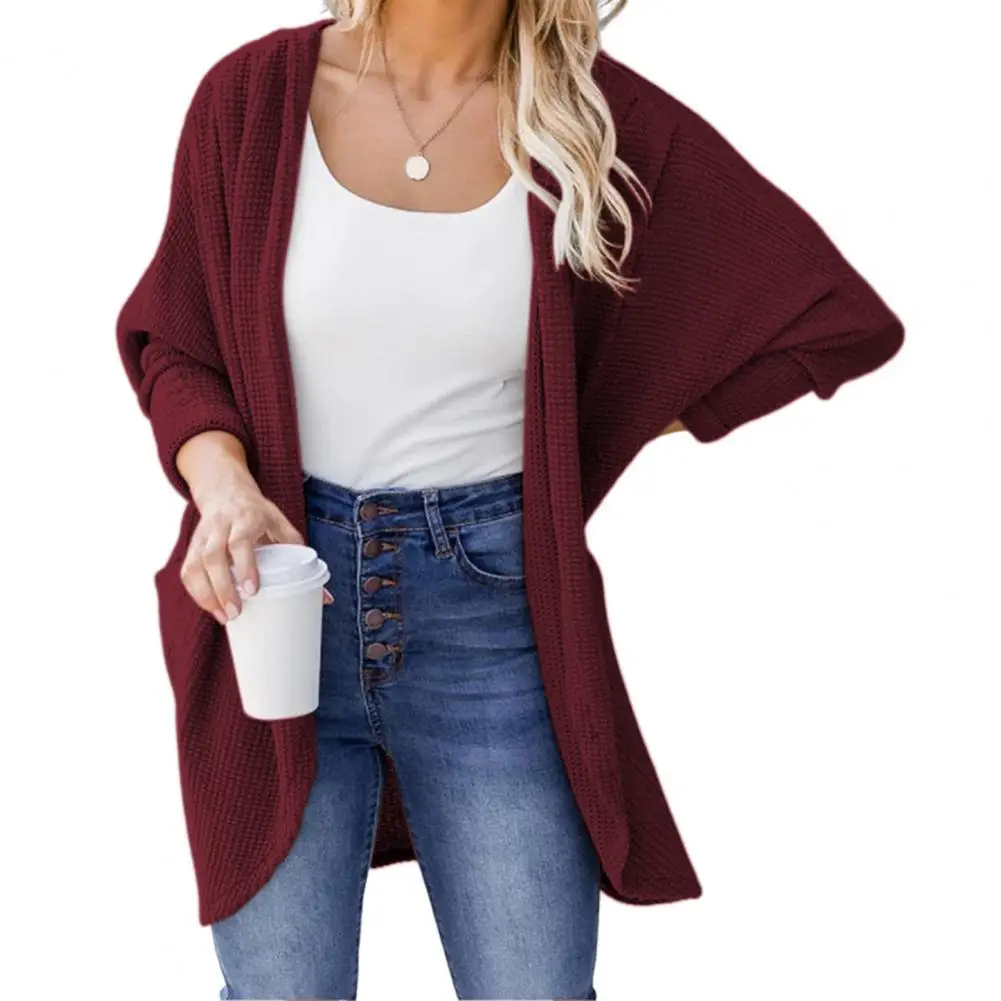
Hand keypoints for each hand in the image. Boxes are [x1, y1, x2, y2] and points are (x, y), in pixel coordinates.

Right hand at [180, 473, 332, 624]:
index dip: (244, 565)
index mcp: (247, 517)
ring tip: (224, 617)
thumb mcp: (281, 525)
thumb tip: (325, 597)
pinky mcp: (192, 547)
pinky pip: (188, 571)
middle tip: (236, 612)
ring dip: (207, 594)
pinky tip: (211, 607)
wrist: (225, 491)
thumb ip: (300, 556)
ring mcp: (203, 536)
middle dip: (223, 587)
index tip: (253, 590)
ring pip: (196, 565)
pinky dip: (197, 592)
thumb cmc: (258, 514)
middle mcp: (221, 525)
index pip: (240, 541)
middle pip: (214, 556)